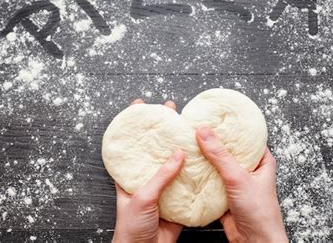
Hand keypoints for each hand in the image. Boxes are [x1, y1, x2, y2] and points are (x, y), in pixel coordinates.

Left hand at [112, 99, 184, 242]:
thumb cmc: (131, 228)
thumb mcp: (143, 197)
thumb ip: (160, 176)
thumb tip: (177, 155)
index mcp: (130, 177)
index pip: (130, 146)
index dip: (133, 126)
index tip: (139, 105)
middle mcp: (146, 180)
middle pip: (155, 150)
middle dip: (162, 131)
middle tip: (170, 110)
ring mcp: (162, 190)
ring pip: (173, 166)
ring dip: (181, 150)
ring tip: (189, 129)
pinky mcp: (177, 203)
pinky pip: (187, 186)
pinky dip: (195, 175)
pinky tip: (203, 162)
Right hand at [196, 127, 287, 242]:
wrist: (254, 242)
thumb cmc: (260, 213)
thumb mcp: (238, 177)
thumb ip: (220, 155)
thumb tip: (205, 132)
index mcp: (261, 161)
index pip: (246, 138)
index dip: (231, 128)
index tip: (215, 117)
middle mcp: (249, 171)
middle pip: (229, 151)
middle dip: (214, 143)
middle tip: (197, 130)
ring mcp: (236, 183)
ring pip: (218, 167)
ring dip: (205, 161)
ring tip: (190, 146)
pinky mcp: (224, 196)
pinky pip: (210, 182)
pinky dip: (201, 178)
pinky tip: (190, 170)